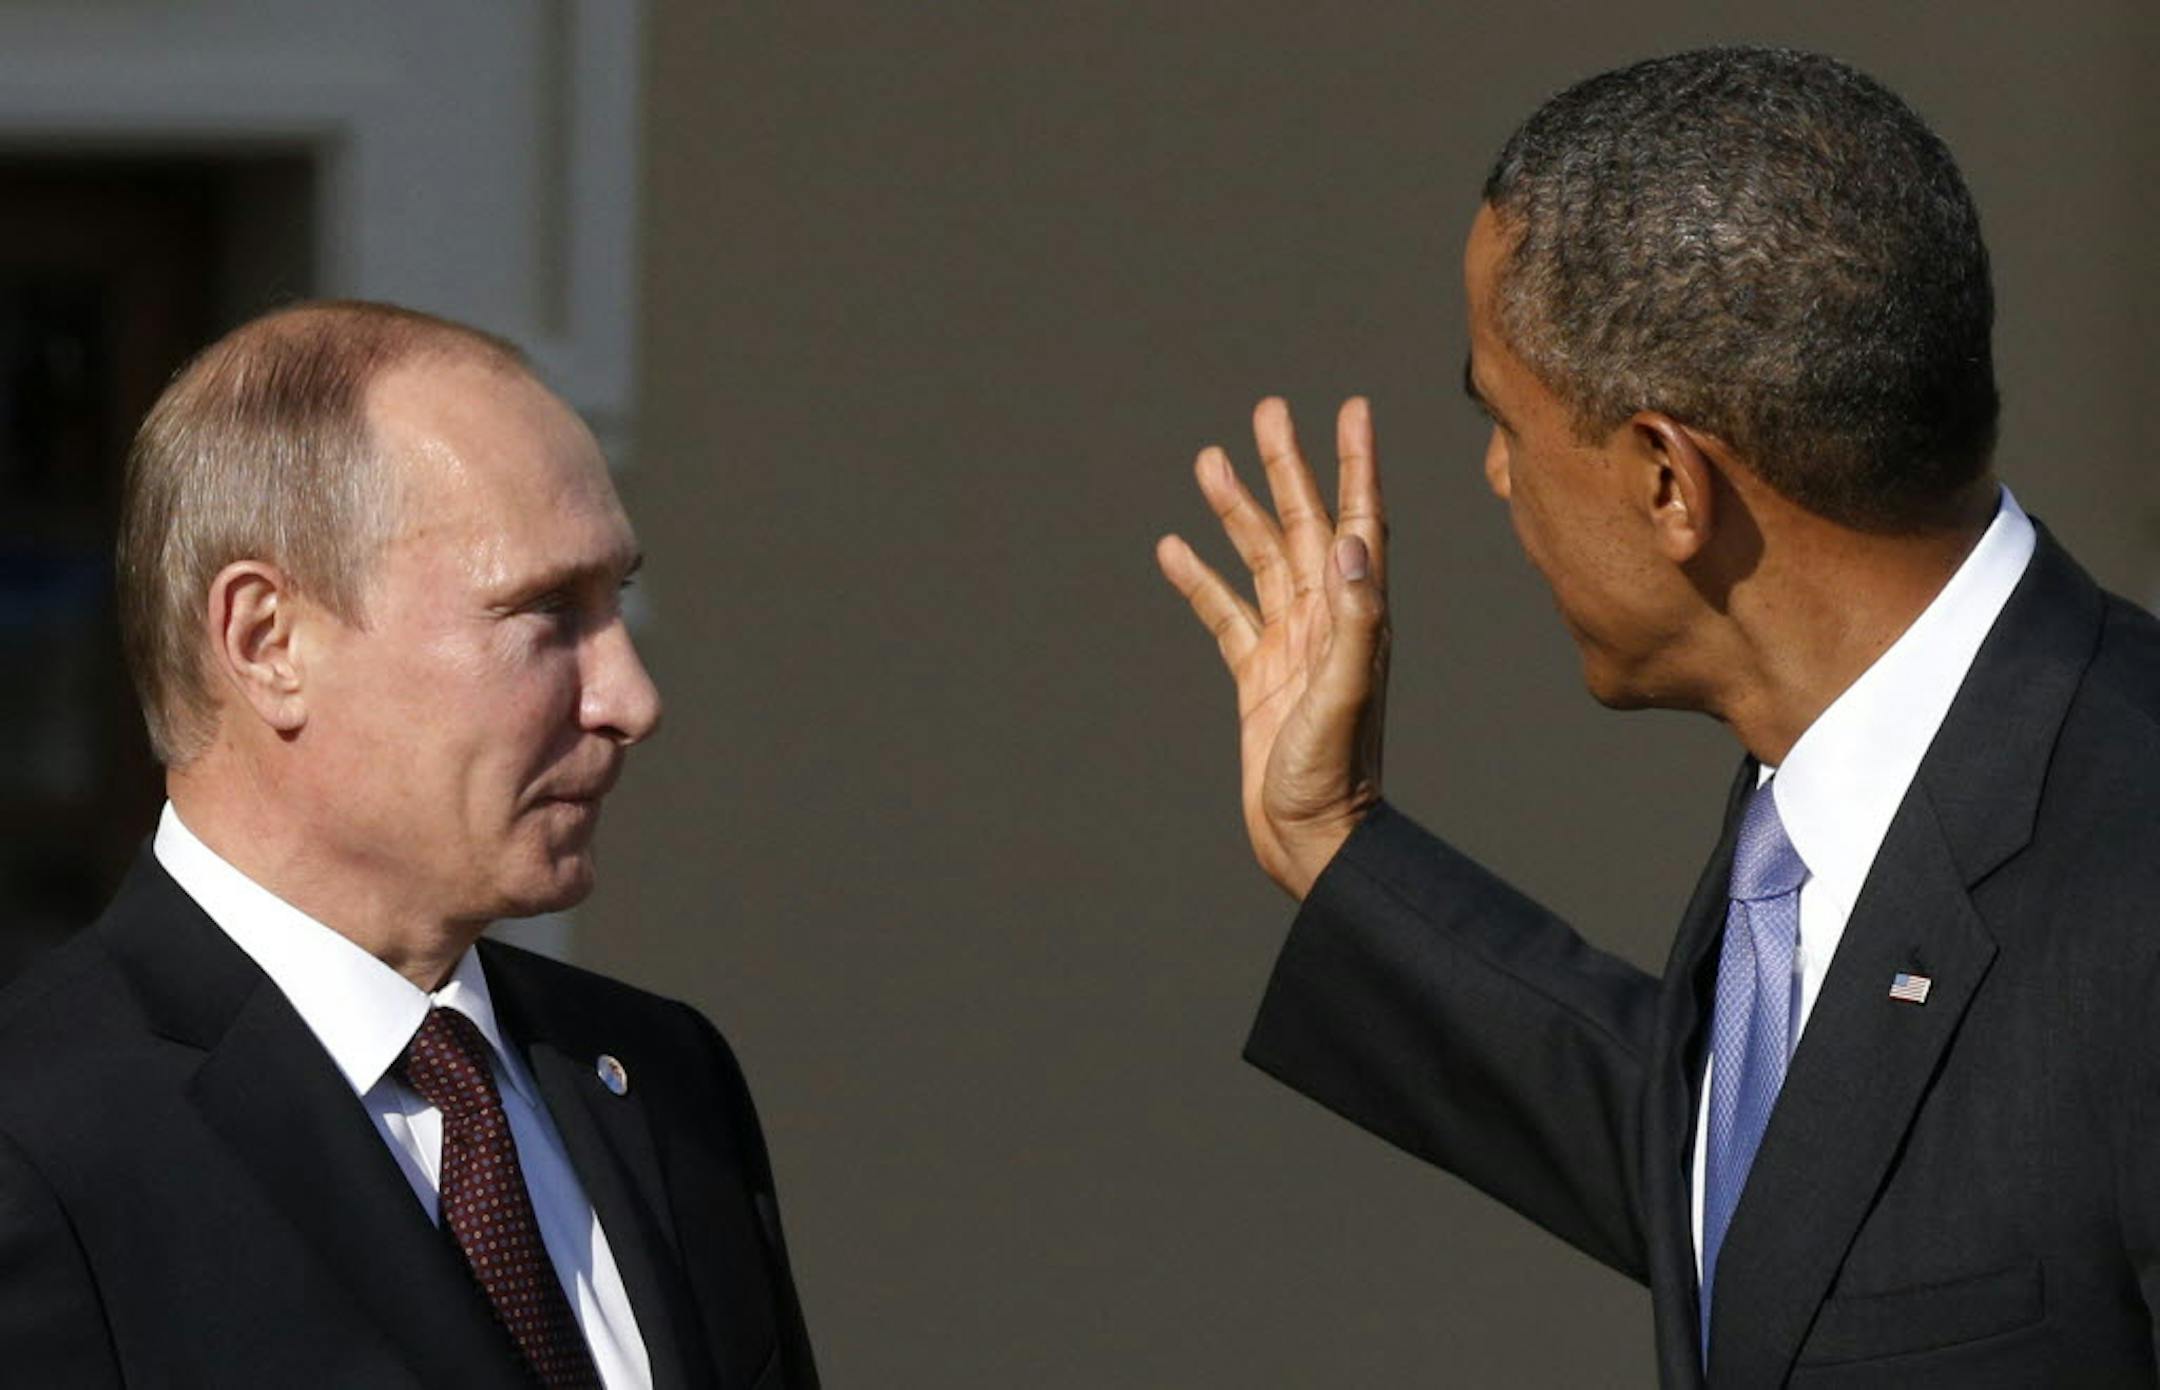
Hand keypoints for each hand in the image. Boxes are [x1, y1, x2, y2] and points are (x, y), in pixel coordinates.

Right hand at [1157, 397, 1388, 898]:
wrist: (1313, 838)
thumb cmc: (1338, 774)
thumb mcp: (1348, 693)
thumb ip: (1355, 620)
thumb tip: (1349, 543)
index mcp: (1357, 616)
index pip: (1358, 521)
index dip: (1356, 464)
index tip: (1352, 408)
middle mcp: (1327, 620)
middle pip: (1303, 525)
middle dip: (1286, 466)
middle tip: (1268, 409)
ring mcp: (1290, 646)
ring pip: (1258, 560)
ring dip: (1236, 511)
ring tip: (1209, 460)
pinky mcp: (1257, 676)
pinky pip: (1224, 614)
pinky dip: (1200, 579)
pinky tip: (1173, 549)